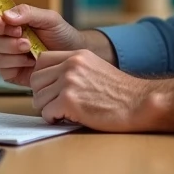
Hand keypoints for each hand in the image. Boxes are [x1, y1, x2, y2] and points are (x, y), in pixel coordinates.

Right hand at [0, 5, 83, 85]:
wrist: (74, 54)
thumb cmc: (61, 34)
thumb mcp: (49, 18)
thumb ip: (28, 12)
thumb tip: (6, 15)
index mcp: (12, 22)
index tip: (3, 24)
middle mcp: (6, 39)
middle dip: (8, 41)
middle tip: (27, 41)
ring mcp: (8, 56)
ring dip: (13, 54)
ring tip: (32, 51)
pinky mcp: (12, 73)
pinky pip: (3, 71)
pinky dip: (16, 66)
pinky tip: (32, 63)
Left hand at [29, 50, 173, 132]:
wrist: (138, 103)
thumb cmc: (120, 92)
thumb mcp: (95, 68)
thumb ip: (74, 69)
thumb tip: (51, 81)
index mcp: (77, 54)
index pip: (42, 60)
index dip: (43, 77)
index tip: (50, 88)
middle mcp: (71, 65)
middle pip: (35, 79)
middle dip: (42, 94)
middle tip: (56, 104)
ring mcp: (69, 81)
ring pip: (38, 97)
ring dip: (48, 108)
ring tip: (64, 112)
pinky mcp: (68, 100)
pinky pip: (46, 112)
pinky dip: (53, 119)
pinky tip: (68, 118)